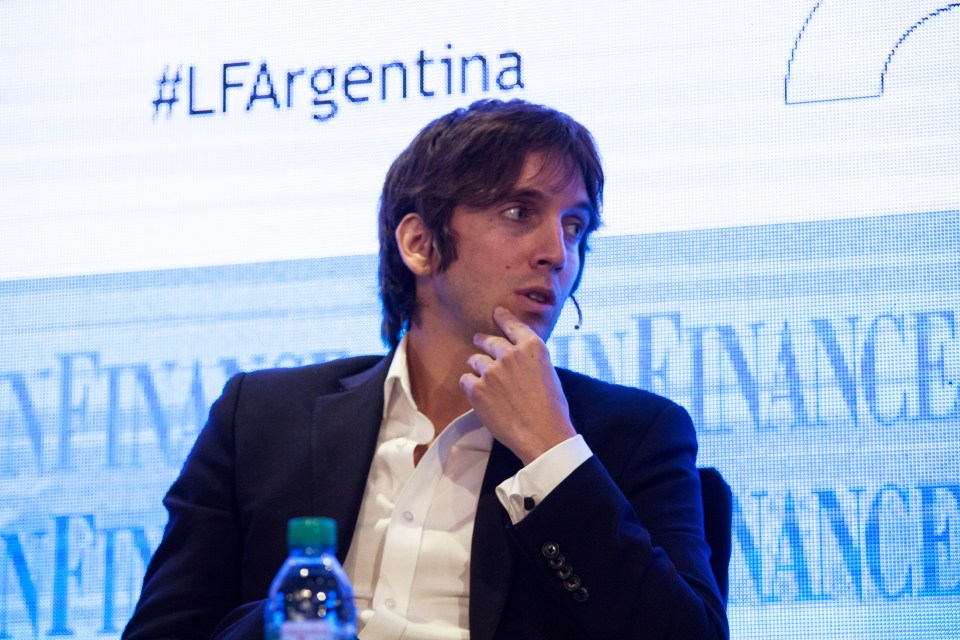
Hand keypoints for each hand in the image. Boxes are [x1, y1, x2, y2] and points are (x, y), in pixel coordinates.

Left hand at [459, 306, 576, 464]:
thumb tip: (517, 355)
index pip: (513, 325)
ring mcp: (491, 371)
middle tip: (479, 342)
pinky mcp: (477, 389)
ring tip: (484, 379)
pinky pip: (466, 379)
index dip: (503, 318)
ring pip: (474, 360)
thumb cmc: (552, 409)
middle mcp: (510, 354)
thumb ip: (530, 359)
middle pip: (489, 341)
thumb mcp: (548, 373)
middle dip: (483, 341)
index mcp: (532, 347)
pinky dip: (470, 385)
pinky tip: (478, 394)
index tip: (496, 312)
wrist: (542, 435)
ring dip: (478, 367)